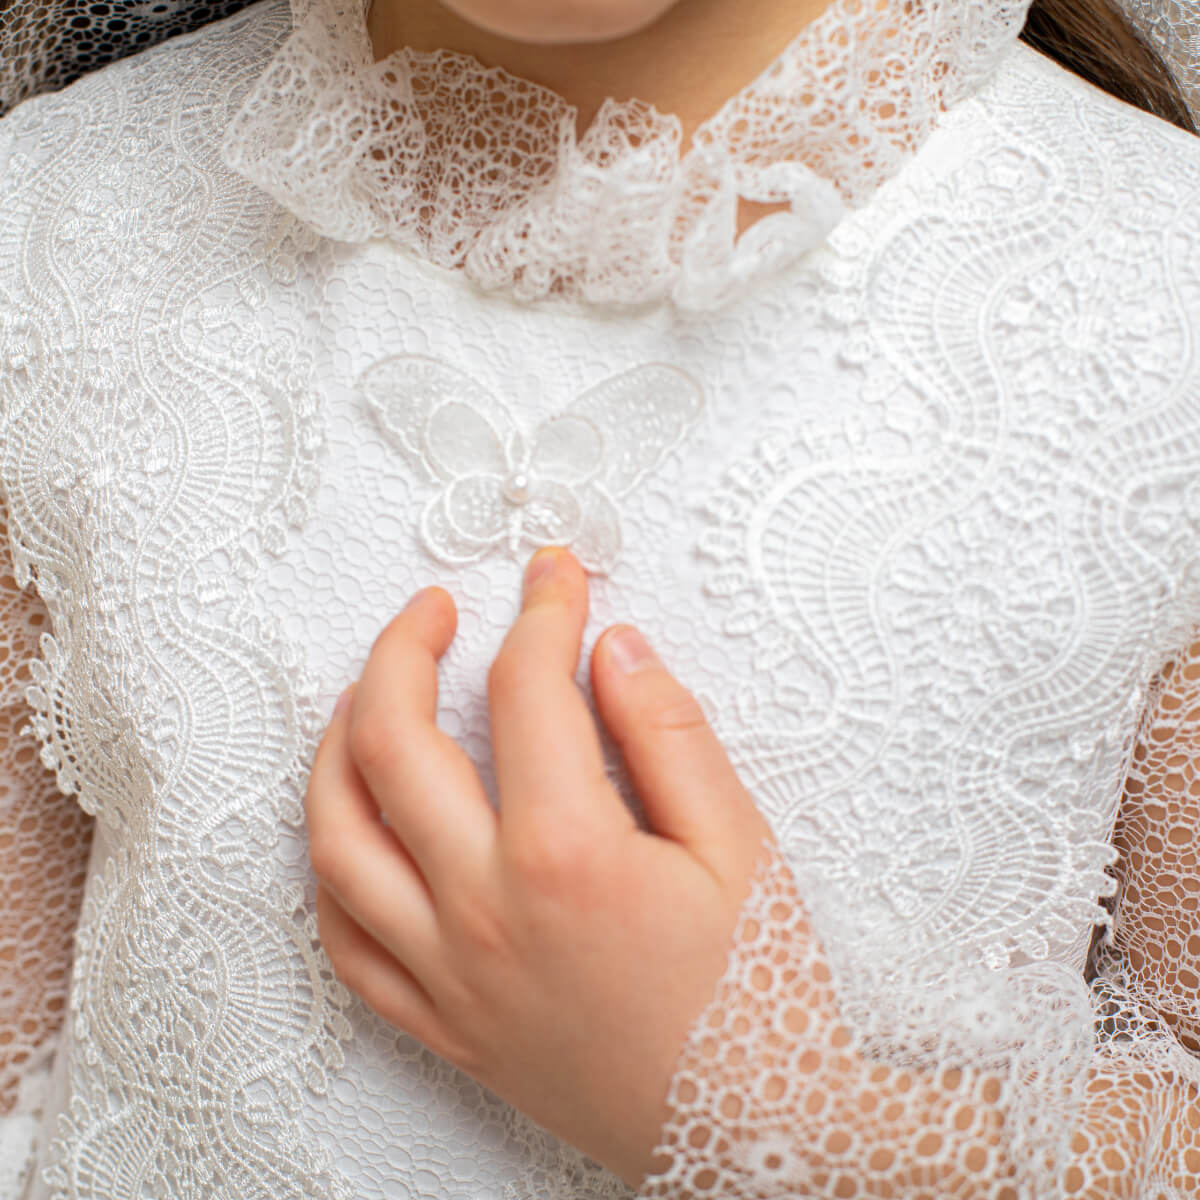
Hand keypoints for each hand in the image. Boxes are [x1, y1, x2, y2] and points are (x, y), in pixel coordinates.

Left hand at [303, 547, 773, 1185]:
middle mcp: (483, 907)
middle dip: (401, 649)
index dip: (542, 611)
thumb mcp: (738, 844)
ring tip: (365, 697)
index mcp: (566, 854)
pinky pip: (346, 939)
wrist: (753, 1129)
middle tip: (432, 609)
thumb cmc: (756, 992)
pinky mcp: (441, 1020)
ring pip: (336, 836)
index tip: (555, 577)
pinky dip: (333, 868)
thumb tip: (613, 648)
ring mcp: (448, 970)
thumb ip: (668, 733)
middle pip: (392, 742)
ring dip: (336, 746)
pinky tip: (355, 828)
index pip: (526, 690)